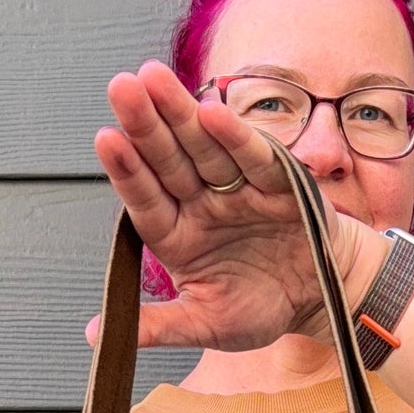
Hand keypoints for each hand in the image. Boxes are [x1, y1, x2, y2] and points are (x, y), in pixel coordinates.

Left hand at [90, 61, 383, 351]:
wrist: (323, 298)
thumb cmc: (261, 308)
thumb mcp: (207, 324)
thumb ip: (160, 326)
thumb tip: (90, 333)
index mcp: (177, 236)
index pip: (145, 200)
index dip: (127, 171)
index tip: (106, 140)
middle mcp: (202, 204)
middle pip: (168, 159)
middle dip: (145, 123)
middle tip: (121, 87)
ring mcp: (238, 188)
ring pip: (204, 147)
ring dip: (180, 112)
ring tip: (153, 79)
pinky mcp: (278, 181)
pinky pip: (254, 157)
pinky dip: (236, 136)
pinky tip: (212, 113)